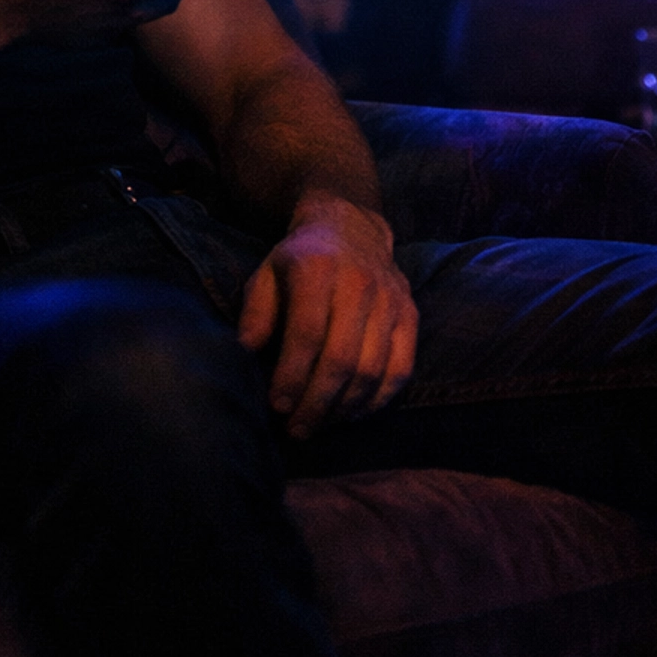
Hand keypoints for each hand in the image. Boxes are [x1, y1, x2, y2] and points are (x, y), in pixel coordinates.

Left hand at [238, 194, 416, 439]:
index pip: (307, 333)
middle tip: (297, 429)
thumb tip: (246, 350)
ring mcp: (390, 298)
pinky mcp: (410, 313)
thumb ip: (255, 310)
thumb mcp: (266, 272)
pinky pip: (401, 368)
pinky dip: (378, 399)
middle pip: (342, 358)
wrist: (351, 227)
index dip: (292, 376)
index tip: (277, 406)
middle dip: (317, 403)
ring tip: (320, 424)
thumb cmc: (300, 259)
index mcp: (317, 268)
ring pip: (373, 369)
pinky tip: (353, 413)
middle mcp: (359, 282)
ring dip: (345, 408)